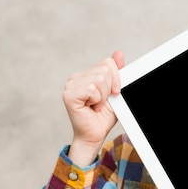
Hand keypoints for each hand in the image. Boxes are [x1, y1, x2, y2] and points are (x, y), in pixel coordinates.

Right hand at [62, 50, 123, 165]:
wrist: (95, 135)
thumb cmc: (104, 116)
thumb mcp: (115, 91)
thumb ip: (116, 72)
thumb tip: (119, 53)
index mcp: (86, 74)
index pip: (107, 63)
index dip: (116, 78)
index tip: (114, 93)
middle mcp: (76, 78)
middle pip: (105, 70)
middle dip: (110, 88)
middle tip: (101, 102)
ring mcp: (70, 85)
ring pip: (99, 79)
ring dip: (103, 96)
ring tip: (96, 105)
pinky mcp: (69, 95)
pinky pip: (92, 89)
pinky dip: (97, 100)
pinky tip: (90, 107)